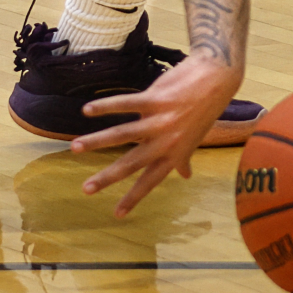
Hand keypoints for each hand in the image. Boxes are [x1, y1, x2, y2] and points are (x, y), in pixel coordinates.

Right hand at [71, 50, 243, 216]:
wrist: (217, 77)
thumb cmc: (204, 109)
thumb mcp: (196, 138)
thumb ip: (185, 158)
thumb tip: (186, 175)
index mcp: (174, 153)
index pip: (150, 181)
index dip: (134, 198)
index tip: (116, 215)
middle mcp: (167, 141)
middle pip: (132, 163)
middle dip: (108, 177)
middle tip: (85, 190)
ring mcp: (161, 120)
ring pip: (124, 134)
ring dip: (97, 141)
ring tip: (75, 147)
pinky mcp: (157, 98)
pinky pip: (127, 103)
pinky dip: (106, 106)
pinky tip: (88, 110)